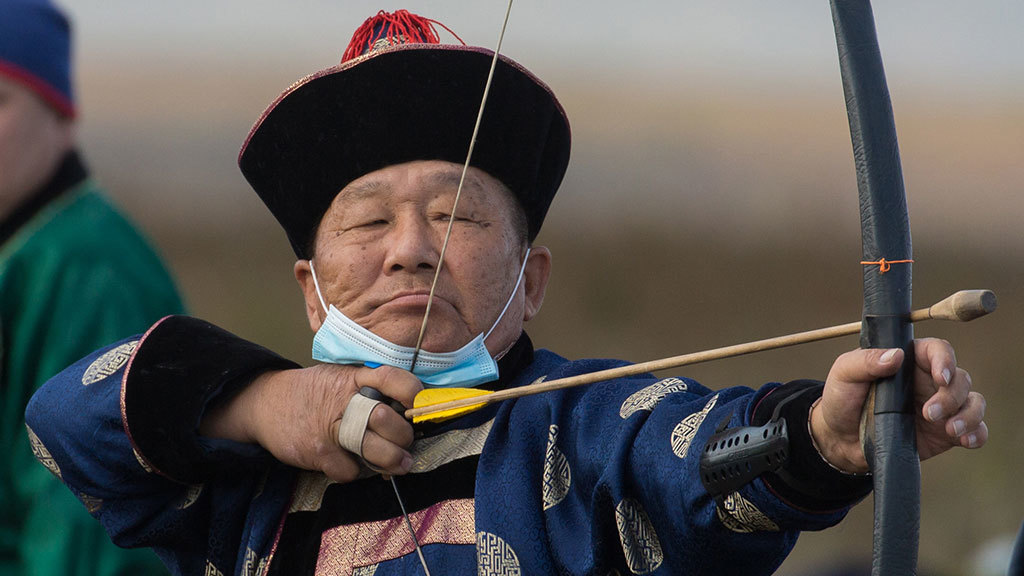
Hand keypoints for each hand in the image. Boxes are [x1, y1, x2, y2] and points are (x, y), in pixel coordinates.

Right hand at [200, 364, 421, 481]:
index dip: (413, 393)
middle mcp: (345, 400)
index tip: (419, 407)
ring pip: (375, 449)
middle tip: (406, 443)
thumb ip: (369, 387)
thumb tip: (409, 409)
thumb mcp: (339, 377)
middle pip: (389, 420)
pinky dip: (354, 472)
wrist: (265, 404)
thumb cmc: (313, 392)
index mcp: (354, 377)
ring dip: (393, 461)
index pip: (394, 378)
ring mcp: (331, 428)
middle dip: (404, 437)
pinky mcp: (319, 452)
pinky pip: (351, 470)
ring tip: (400, 464)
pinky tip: (350, 463)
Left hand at [809, 338, 986, 473]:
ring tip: (951, 430)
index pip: (937, 350)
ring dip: (970, 415)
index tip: (940, 377)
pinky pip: (975, 429)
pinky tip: (967, 440)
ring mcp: (941, 407)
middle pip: (959, 378)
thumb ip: (866, 361)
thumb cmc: (842, 398)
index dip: (944, 360)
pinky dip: (978, 433)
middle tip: (928, 414)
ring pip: (973, 402)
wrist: (840, 439)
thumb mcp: (844, 374)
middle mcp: (929, 381)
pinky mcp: (944, 433)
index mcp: (909, 360)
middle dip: (950, 396)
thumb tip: (895, 355)